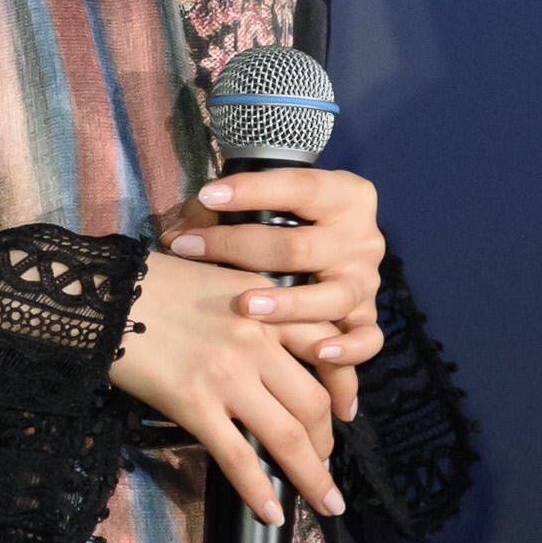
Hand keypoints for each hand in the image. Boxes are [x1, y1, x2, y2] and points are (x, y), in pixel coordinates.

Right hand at [108, 247, 347, 527]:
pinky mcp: (195, 404)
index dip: (345, 388)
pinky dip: (259, 491)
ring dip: (311, 476)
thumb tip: (272, 348)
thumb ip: (253, 308)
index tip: (348, 412)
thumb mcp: (219, 279)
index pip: (327, 348)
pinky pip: (239, 458)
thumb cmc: (155, 280)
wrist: (102, 292)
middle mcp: (257, 340)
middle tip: (326, 466)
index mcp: (265, 305)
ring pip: (288, 436)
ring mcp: (228, 375)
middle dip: (327, 443)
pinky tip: (271, 514)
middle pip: (314, 403)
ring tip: (323, 501)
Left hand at [155, 168, 384, 422]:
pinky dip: (346, 349)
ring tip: (247, 308)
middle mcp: (360, 237)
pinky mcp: (367, 316)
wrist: (329, 232)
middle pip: (302, 247)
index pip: (296, 187)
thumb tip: (174, 234)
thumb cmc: (285, 214)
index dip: (251, 191)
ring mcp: (365, 280)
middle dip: (243, 249)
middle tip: (195, 251)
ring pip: (332, 297)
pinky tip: (318, 355)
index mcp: (341, 194)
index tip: (206, 197)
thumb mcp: (266, 200)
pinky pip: (367, 338)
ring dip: (287, 305)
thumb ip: (223, 211)